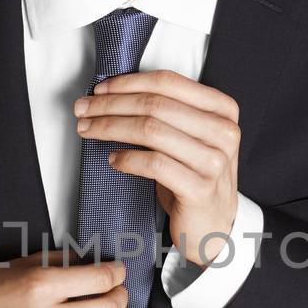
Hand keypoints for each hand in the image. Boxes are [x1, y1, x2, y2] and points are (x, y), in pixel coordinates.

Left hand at [73, 69, 239, 266]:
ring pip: (150, 131)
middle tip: (84, 110)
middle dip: (111, 105)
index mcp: (222, 110)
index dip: (128, 83)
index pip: (168, 82)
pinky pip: (153, 164)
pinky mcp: (200, 189)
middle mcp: (223, 132)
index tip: (100, 90)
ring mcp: (214, 161)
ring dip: (110, 127)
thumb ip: (167, 112)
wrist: (215, 224)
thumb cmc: (195, 177)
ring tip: (89, 130)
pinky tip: (113, 159)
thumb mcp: (190, 137)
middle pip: (154, 105)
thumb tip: (113, 94)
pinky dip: (127, 159)